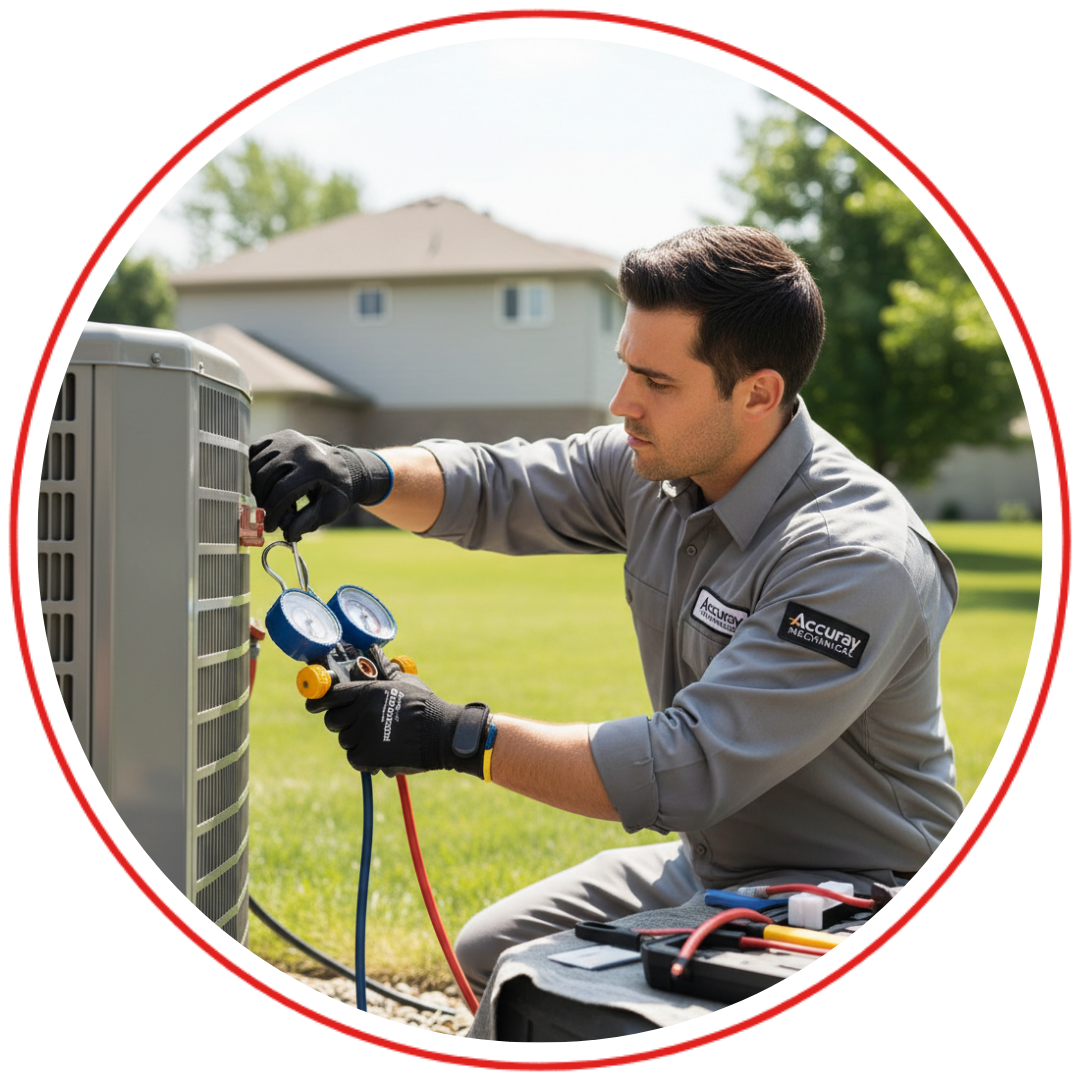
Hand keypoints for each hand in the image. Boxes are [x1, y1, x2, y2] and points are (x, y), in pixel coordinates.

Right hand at [249, 429, 391, 540]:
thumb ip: (308, 522)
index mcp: (315, 467)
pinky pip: (255, 453)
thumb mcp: (330, 508)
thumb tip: (287, 535)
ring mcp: (288, 439)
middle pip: (266, 479)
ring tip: (271, 500)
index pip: (283, 492)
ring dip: (259, 488)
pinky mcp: (280, 435)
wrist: (344, 465)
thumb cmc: (336, 490)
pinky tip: (267, 482)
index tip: (269, 526)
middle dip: (264, 502)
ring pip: (257, 467)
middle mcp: (300, 449)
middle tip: (269, 515)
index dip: (273, 512)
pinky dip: (256, 469)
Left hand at [306, 669, 492, 778]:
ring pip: (345, 740)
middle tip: (357, 724)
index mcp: (368, 691)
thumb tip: (375, 652)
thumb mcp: (405, 682)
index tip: (313, 704)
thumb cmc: (426, 705)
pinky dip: (364, 758)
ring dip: (357, 740)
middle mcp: (362, 712)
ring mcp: (364, 735)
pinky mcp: (368, 756)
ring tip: (378, 738)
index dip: (319, 699)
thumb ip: (385, 671)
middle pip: (332, 721)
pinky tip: (379, 753)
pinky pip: (354, 758)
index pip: (331, 694)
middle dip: (341, 722)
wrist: (442, 733)